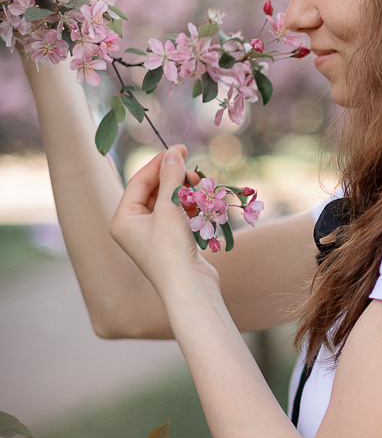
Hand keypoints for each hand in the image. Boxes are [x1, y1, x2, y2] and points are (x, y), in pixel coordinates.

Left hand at [109, 146, 219, 297]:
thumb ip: (171, 178)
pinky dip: (190, 207)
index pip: (139, 182)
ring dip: (185, 192)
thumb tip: (173, 152)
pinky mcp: (171, 242)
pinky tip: (203, 203)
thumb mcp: (169, 209)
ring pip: (169, 203)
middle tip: (194, 171)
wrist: (189, 288)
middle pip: (154, 191)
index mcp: (123, 219)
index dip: (159, 163)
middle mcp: (133, 227)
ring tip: (201, 187)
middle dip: (175, 179)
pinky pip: (178, 216)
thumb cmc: (171, 250)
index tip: (179, 149)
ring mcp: (152, 236)